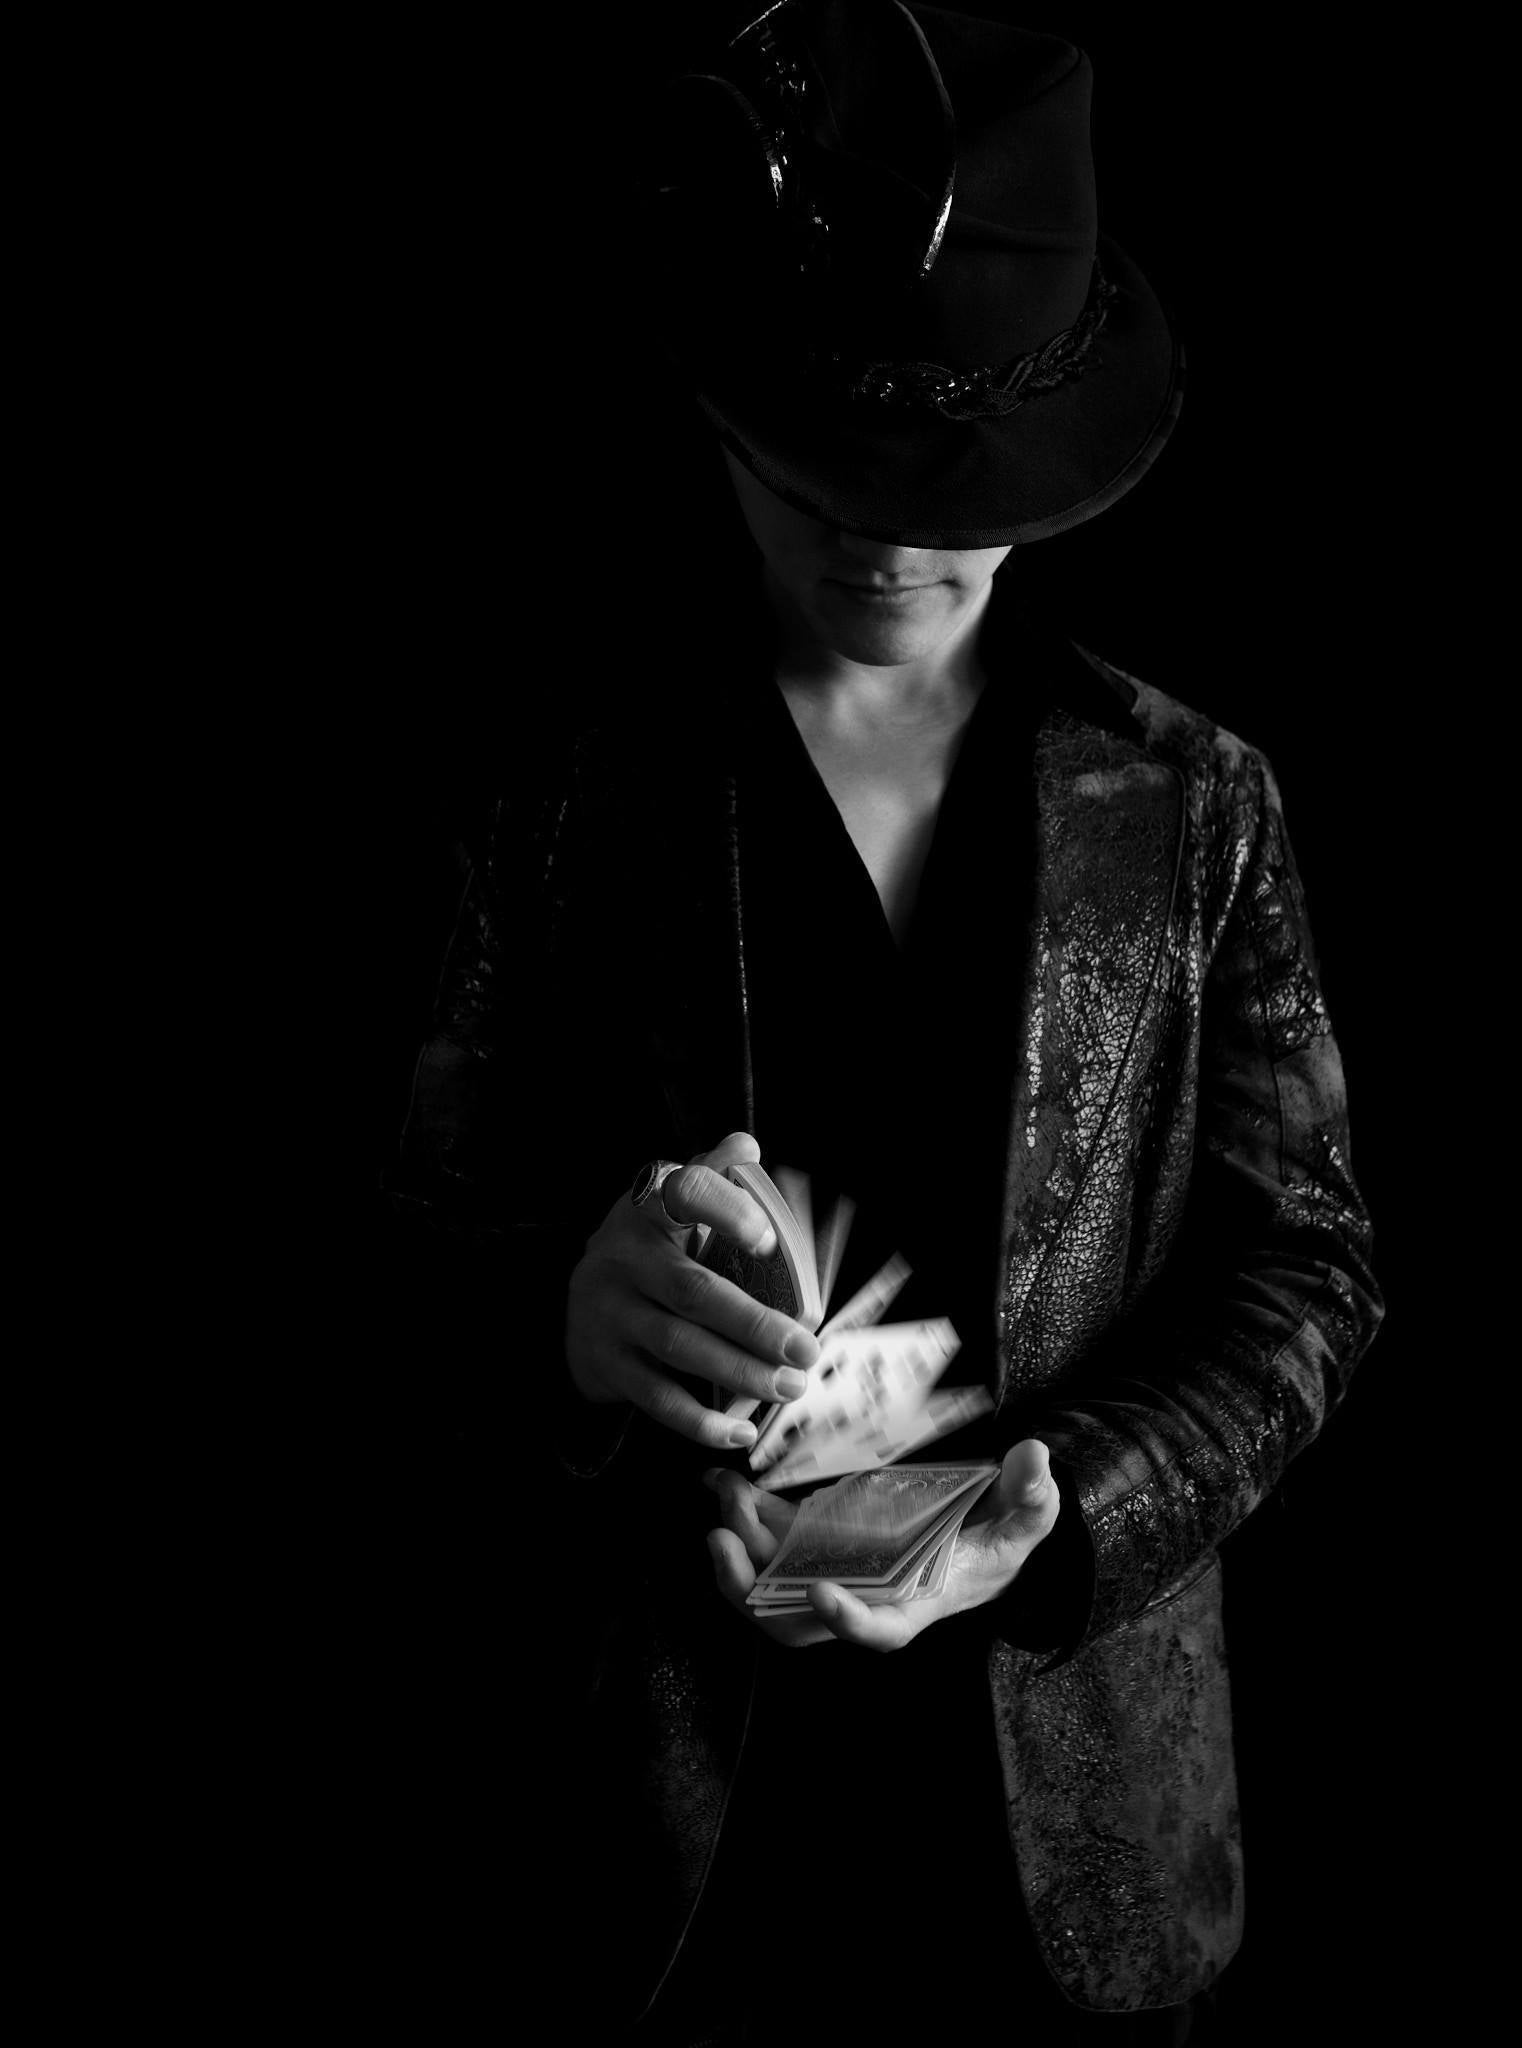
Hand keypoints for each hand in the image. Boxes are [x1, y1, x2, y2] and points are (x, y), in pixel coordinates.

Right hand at [565, 1132, 820, 1451]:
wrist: (579, 1308)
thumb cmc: (648, 1253)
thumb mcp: (666, 1208)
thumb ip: (710, 1179)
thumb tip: (748, 1146)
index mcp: (643, 1211)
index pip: (680, 1197)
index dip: (724, 1213)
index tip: (768, 1238)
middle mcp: (620, 1259)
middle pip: (693, 1291)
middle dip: (755, 1324)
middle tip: (805, 1348)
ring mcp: (608, 1314)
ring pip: (677, 1347)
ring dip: (739, 1371)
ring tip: (788, 1386)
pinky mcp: (604, 1364)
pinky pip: (655, 1398)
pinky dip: (700, 1419)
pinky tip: (739, 1430)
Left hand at [704, 1439, 1060, 1650]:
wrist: (975, 1541)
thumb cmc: (1000, 1540)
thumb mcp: (1027, 1519)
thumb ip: (1033, 1496)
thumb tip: (1034, 1457)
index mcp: (916, 1604)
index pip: (878, 1630)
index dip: (847, 1620)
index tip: (819, 1591)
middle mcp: (866, 1598)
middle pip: (796, 1623)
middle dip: (750, 1590)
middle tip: (723, 1539)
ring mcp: (836, 1573)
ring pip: (771, 1584)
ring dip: (739, 1547)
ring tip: (723, 1494)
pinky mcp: (819, 1546)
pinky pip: (772, 1541)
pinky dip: (744, 1516)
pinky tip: (723, 1480)